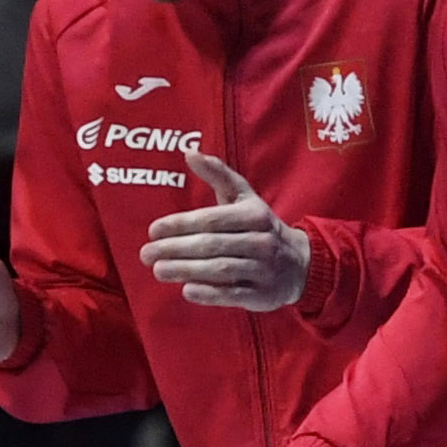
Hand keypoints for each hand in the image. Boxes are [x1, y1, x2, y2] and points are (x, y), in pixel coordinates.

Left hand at [143, 148, 310, 311]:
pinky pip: (233, 295)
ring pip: (220, 270)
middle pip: (211, 245)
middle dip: (175, 249)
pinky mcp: (262, 294)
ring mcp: (263, 269)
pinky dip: (209, 294)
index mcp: (253, 215)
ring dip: (186, 270)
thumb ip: (218, 174)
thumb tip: (189, 152)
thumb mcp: (244, 197)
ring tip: (158, 271)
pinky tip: (187, 290)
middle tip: (146, 254)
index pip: (211, 219)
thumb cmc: (260, 226)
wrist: (300, 263)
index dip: (180, 224)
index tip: (152, 230)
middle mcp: (260, 241)